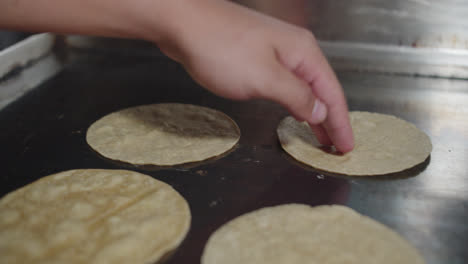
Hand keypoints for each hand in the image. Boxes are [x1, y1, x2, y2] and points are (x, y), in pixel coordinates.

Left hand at [159, 0, 353, 152]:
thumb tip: (319, 111)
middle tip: (338, 146)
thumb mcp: (264, 78)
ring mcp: (274, 52)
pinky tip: (292, 112)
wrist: (182, 22)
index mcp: (303, 53)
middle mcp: (294, 50)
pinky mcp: (256, 56)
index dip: (341, 123)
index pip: (332, 93)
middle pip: (321, 90)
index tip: (346, 147)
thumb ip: (296, 96)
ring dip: (312, 112)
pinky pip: (284, 85)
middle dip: (331, 119)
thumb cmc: (221, 47)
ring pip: (302, 87)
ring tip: (320, 135)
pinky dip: (293, 103)